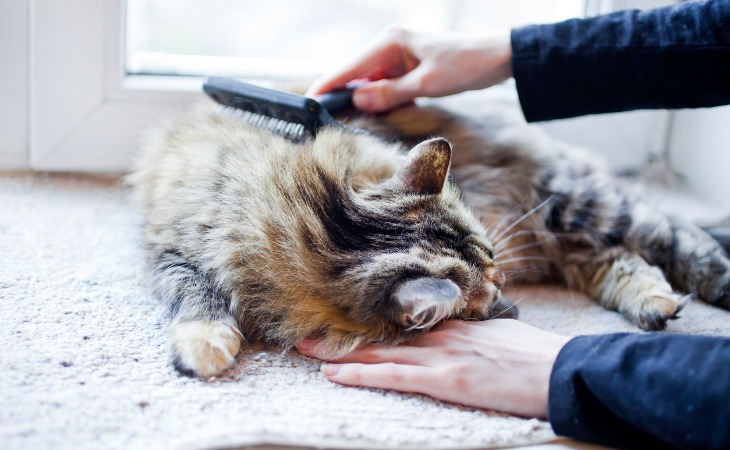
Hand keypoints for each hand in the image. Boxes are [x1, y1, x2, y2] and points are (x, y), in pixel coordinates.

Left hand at [297, 319, 570, 417]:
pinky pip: (396, 377)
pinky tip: (335, 375)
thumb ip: (470, 332)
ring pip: (380, 353)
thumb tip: (455, 332)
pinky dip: (363, 376)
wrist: (564, 369)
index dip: (365, 324)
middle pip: (381, 334)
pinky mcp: (449, 379)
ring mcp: (443, 355)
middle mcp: (441, 334)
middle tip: (304, 330)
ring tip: (305, 350)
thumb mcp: (498, 335)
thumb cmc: (537, 356)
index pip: (398, 323)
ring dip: (339, 353)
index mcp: (453, 324)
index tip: (338, 320)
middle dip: (340, 335)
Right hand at [306, 26, 512, 111]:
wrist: (496, 59)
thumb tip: (356, 100)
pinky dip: (383, 100)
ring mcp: (397, 56)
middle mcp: (389, 45)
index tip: (308, 102)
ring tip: (353, 121)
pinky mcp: (406, 67)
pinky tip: (383, 112)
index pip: (349, 68)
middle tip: (328, 120)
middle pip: (356, 75)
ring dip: (367, 101)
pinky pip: (385, 86)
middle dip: (345, 97)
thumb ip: (389, 94)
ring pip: (370, 83)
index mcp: (389, 42)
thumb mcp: (425, 85)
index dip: (327, 85)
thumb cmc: (464, 65)